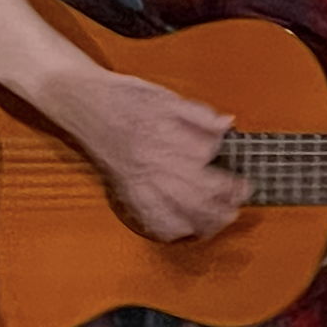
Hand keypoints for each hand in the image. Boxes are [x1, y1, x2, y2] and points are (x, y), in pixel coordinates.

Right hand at [48, 70, 245, 241]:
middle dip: (228, 200)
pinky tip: (187, 229)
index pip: (210, 158)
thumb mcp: (167, 96)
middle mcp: (155, 163)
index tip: (243, 175)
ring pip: (182, 215)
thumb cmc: (125, 97)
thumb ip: (200, 114)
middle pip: (202, 193)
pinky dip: (174, 231)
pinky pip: (153, 223)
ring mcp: (141, 183)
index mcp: (168, 135)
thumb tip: (227, 125)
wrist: (83, 104)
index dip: (229, 168)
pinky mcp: (128, 194)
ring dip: (208, 222)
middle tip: (241, 198)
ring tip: (223, 219)